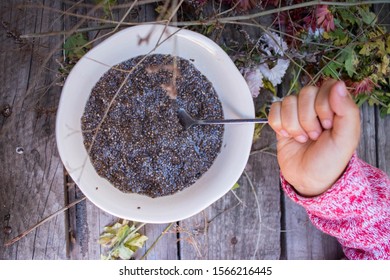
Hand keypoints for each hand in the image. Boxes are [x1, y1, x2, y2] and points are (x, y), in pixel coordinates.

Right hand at [269, 79, 360, 196]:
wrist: (308, 179)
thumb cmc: (330, 160)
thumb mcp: (346, 138)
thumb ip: (347, 110)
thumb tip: (339, 85)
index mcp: (335, 105)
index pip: (326, 86)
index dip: (323, 105)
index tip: (327, 126)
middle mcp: (315, 105)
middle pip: (304, 93)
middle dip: (307, 119)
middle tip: (314, 136)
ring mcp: (297, 112)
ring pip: (288, 101)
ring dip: (293, 125)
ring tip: (302, 139)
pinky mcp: (281, 120)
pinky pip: (274, 110)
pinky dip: (278, 124)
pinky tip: (287, 136)